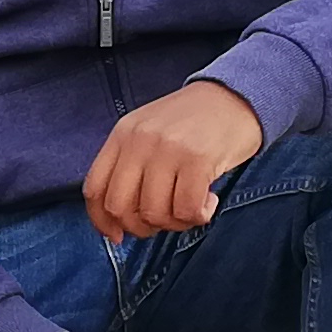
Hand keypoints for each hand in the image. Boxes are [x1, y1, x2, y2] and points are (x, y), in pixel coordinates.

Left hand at [85, 77, 266, 241]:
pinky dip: (199, 217)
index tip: (118, 236)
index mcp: (122, 134)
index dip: (102, 221)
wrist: (237, 96)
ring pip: (154, 213)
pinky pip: (187, 210)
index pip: (94, 189)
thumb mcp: (150, 133)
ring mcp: (168, 149)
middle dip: (141, 227)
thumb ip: (131, 167)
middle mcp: (140, 141)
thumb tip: (119, 221)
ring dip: (175, 223)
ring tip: (192, 207)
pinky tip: (209, 202)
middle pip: (120, 207)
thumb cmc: (194, 122)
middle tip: (164, 222)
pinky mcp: (198, 159)